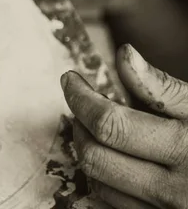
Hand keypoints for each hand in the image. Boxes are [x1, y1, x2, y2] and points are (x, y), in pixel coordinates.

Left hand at [61, 44, 187, 208]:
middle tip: (83, 105)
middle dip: (80, 125)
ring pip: (99, 185)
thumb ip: (166, 89)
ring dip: (89, 153)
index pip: (111, 123)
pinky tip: (110, 165)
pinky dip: (100, 185)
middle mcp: (176, 191)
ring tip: (99, 132)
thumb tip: (124, 55)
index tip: (70, 80)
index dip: (80, 97)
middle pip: (97, 156)